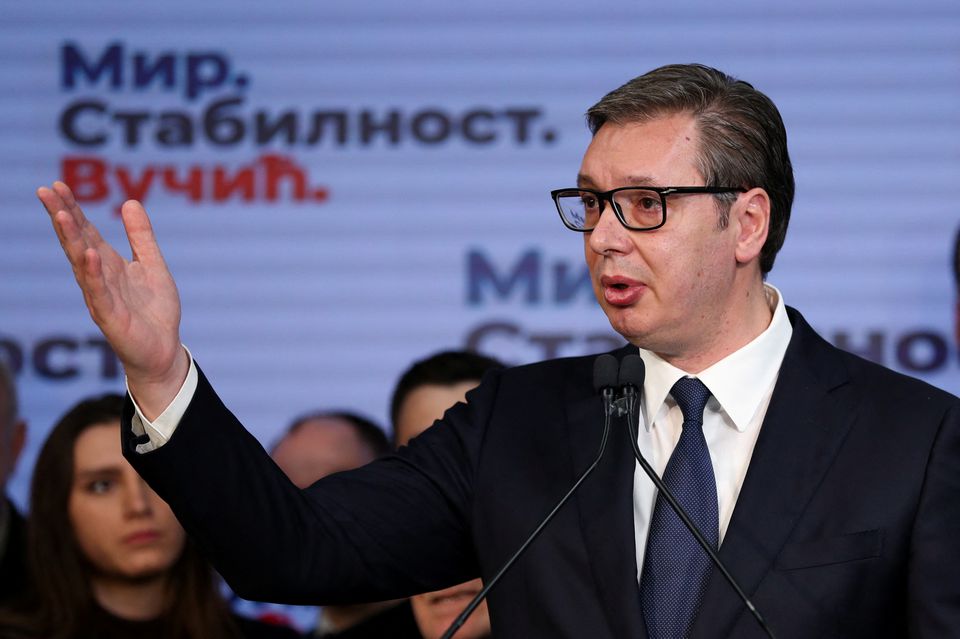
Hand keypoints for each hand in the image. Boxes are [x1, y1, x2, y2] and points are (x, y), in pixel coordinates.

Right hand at [37, 181, 187, 417]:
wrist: (164, 349)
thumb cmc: (154, 310)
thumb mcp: (152, 265)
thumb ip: (140, 237)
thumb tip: (130, 202)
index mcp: (108, 264)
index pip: (85, 231)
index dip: (71, 209)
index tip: (56, 185)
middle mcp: (98, 278)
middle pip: (76, 242)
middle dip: (62, 217)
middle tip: (46, 191)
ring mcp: (101, 297)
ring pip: (81, 264)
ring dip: (72, 239)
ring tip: (61, 214)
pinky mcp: (111, 316)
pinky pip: (99, 292)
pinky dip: (93, 273)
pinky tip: (90, 254)